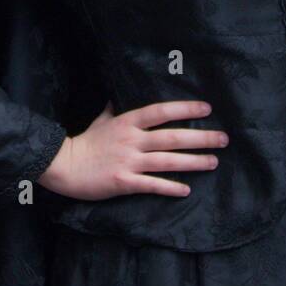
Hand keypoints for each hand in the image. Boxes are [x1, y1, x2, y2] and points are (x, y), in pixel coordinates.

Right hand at [39, 99, 227, 200]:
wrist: (62, 166)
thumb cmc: (84, 142)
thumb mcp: (101, 120)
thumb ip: (113, 110)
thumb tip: (115, 96)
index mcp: (128, 122)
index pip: (162, 111)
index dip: (186, 108)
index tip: (207, 108)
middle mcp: (132, 140)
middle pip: (173, 137)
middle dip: (201, 137)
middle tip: (224, 139)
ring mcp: (129, 161)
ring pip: (168, 161)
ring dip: (193, 162)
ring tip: (213, 162)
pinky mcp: (124, 182)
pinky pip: (152, 185)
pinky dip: (170, 187)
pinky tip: (186, 190)